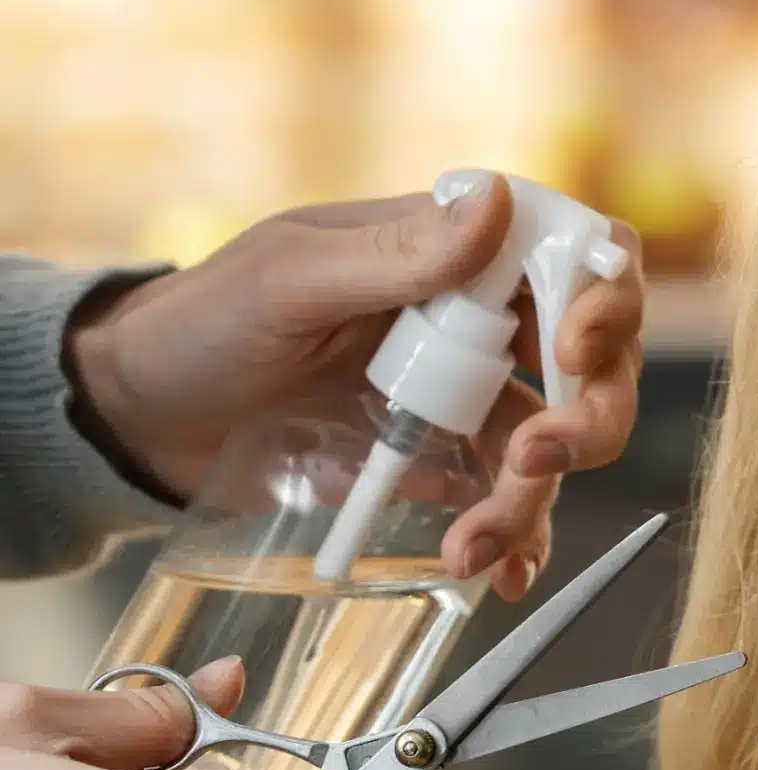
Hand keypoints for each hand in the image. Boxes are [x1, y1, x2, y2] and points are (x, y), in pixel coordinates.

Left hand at [62, 174, 646, 598]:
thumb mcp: (289, 281)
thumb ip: (396, 252)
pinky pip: (508, 496)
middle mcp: (479, 319)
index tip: (573, 349)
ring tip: (474, 549)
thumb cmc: (201, 323)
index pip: (578, 253)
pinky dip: (518, 538)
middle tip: (541, 461)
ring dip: (536, 499)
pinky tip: (499, 572)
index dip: (606, 297)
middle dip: (592, 416)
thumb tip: (495, 197)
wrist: (139, 420)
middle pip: (597, 359)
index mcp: (454, 251)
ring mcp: (466, 393)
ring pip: (557, 440)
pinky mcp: (442, 460)